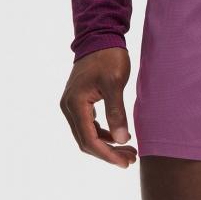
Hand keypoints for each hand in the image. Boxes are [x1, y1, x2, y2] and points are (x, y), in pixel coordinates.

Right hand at [59, 48, 136, 168]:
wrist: (99, 37)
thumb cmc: (108, 57)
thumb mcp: (115, 84)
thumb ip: (117, 112)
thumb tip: (122, 140)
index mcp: (75, 104)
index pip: (89, 139)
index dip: (107, 155)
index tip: (125, 162)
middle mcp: (69, 107)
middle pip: (86, 142)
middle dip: (108, 154)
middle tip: (131, 159)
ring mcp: (72, 105)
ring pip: (88, 136)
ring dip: (107, 146)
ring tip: (129, 151)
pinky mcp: (79, 103)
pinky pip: (89, 126)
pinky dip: (104, 135)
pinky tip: (120, 137)